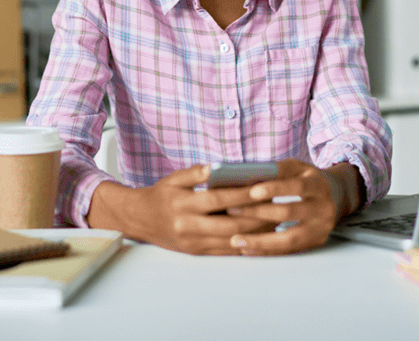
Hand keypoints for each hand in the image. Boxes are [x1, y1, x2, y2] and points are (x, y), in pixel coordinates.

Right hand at [88, 164, 275, 254]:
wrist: (140, 220)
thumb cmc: (161, 195)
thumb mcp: (174, 179)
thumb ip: (196, 173)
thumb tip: (217, 167)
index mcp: (183, 204)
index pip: (220, 199)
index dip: (243, 195)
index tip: (264, 188)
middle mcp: (189, 226)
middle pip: (230, 224)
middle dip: (257, 218)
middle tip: (278, 208)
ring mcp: (193, 242)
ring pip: (231, 242)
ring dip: (256, 234)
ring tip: (276, 223)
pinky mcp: (197, 253)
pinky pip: (225, 252)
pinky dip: (245, 246)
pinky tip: (260, 238)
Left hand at [223, 159, 358, 255]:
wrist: (335, 195)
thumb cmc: (305, 178)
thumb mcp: (295, 168)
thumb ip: (274, 170)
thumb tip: (242, 177)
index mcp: (318, 184)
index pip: (296, 186)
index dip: (274, 188)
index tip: (251, 192)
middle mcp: (324, 207)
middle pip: (289, 212)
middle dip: (258, 212)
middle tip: (231, 210)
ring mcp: (322, 228)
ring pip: (289, 239)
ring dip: (260, 240)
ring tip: (235, 240)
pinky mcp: (316, 243)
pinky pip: (288, 251)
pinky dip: (266, 250)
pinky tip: (247, 249)